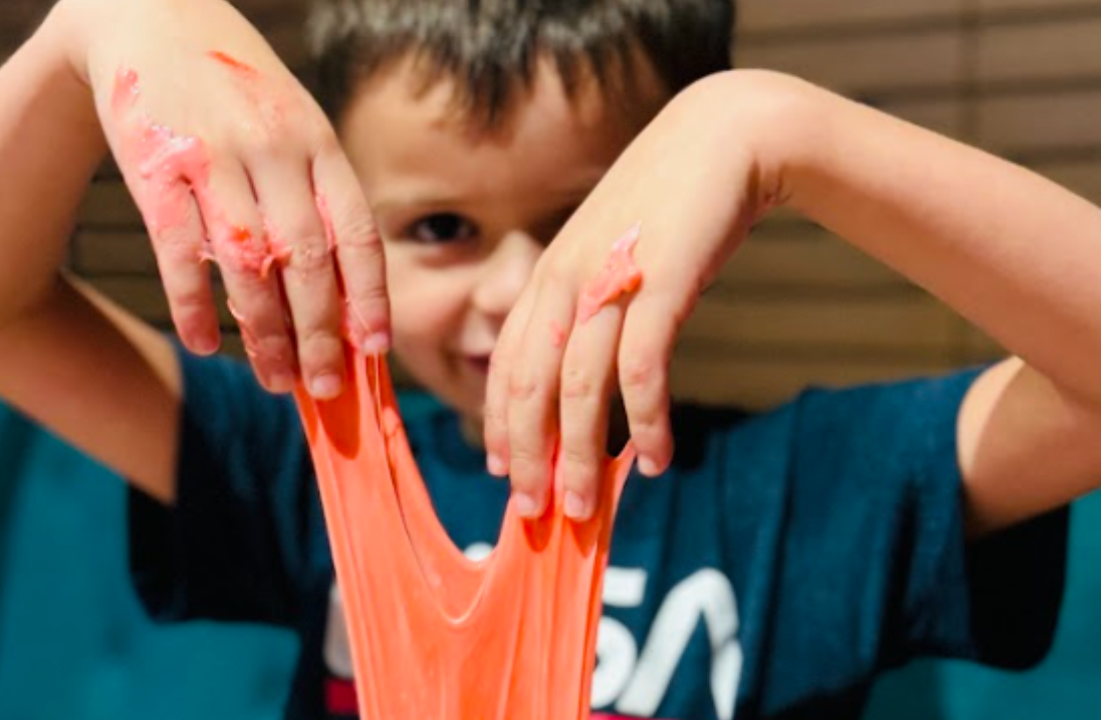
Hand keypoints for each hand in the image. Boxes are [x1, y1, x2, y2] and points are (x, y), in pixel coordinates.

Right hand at [66, 0, 389, 397]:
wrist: (150, 18)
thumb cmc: (236, 91)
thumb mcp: (294, 124)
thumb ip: (318, 197)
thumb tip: (345, 294)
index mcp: (317, 142)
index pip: (356, 233)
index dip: (370, 297)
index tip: (376, 351)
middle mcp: (272, 150)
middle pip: (307, 262)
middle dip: (320, 335)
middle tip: (324, 388)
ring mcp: (213, 158)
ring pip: (247, 265)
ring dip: (264, 335)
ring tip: (277, 382)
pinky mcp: (156, 169)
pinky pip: (180, 253)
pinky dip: (194, 306)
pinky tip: (207, 344)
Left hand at [485, 75, 768, 519]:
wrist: (721, 139)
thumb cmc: (665, 205)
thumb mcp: (608, 252)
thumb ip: (586, 302)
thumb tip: (586, 373)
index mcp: (546, 276)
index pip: (507, 366)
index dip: (501, 425)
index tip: (504, 472)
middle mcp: (565, 282)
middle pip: (530, 386)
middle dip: (530, 457)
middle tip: (535, 513)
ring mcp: (609, 283)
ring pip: (580, 390)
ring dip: (581, 457)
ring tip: (585, 507)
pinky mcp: (660, 285)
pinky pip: (644, 372)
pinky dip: (648, 423)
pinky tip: (657, 461)